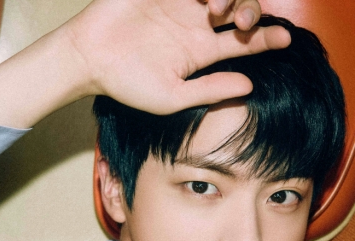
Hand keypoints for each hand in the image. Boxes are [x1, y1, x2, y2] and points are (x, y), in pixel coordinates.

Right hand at [65, 0, 290, 113]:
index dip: (266, 39)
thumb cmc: (126, 83)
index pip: (241, 43)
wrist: (90, 57)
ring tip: (216, 10)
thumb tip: (249, 86)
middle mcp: (196, 25)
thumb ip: (209, 90)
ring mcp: (181, 2)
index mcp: (199, 52)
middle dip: (253, 11)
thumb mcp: (171, 96)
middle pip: (240, 10)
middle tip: (246, 22)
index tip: (285, 39)